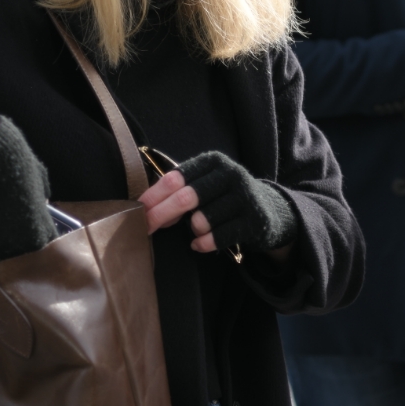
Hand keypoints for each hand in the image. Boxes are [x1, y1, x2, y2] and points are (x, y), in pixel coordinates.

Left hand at [138, 152, 297, 256]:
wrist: (268, 210)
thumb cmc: (223, 198)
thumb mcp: (204, 185)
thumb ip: (178, 191)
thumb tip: (146, 209)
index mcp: (212, 162)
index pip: (175, 178)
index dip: (152, 197)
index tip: (136, 212)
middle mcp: (230, 174)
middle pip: (185, 197)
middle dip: (161, 215)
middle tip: (146, 229)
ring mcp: (244, 197)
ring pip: (202, 220)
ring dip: (191, 230)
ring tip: (196, 229)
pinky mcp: (254, 220)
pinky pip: (217, 237)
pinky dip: (203, 243)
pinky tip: (200, 243)